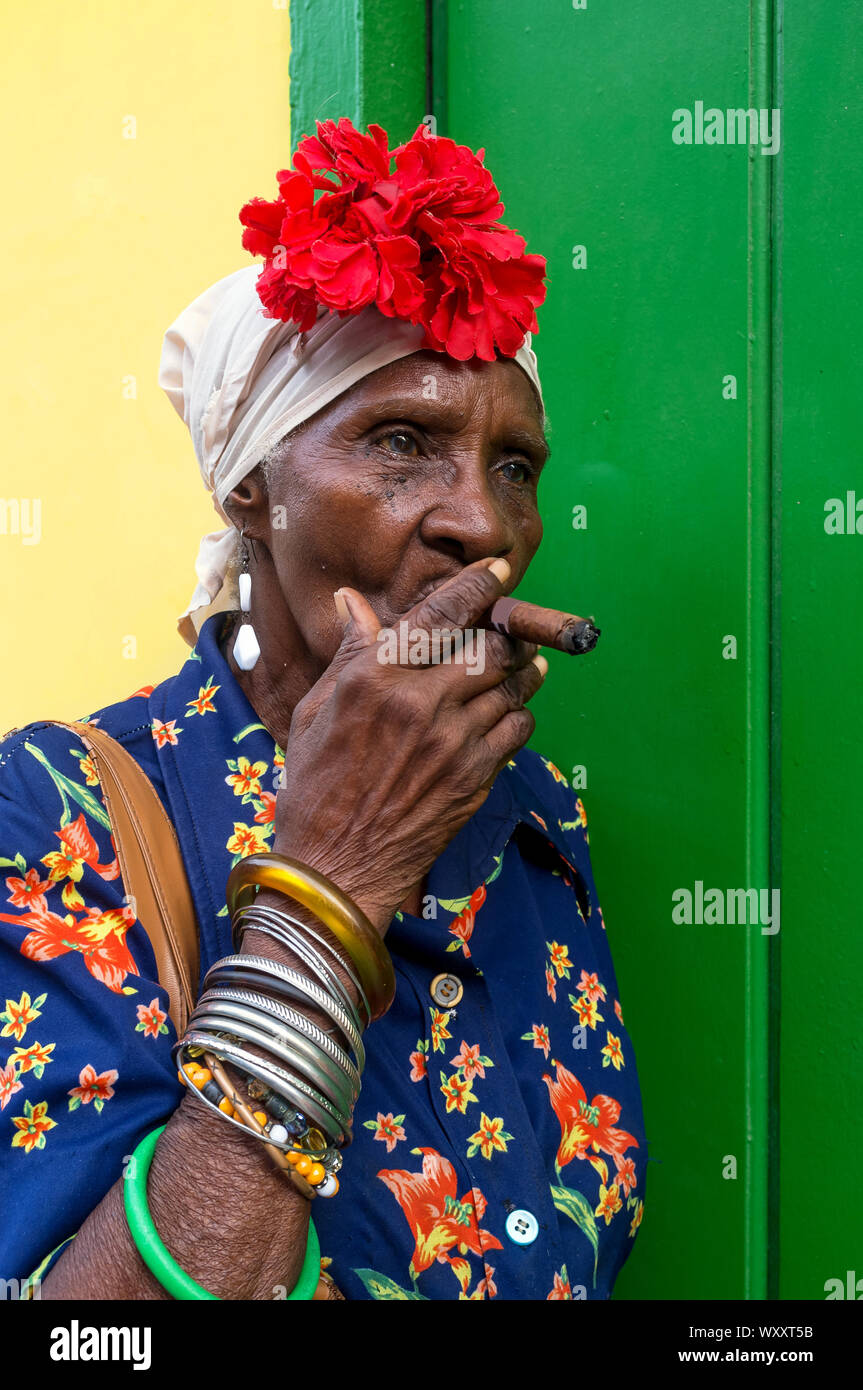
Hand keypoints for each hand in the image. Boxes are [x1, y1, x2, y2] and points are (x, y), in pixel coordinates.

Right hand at [272, 558, 546, 932]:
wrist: (336, 865)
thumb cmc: (316, 787)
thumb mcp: (317, 711)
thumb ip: (349, 654)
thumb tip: (355, 601)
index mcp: (375, 677)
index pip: (439, 615)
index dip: (476, 587)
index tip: (497, 571)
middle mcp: (419, 702)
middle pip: (490, 646)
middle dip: (509, 632)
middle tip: (514, 628)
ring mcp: (453, 741)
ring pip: (511, 686)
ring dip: (522, 671)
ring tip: (525, 665)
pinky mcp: (475, 776)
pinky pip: (516, 729)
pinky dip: (519, 715)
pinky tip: (507, 714)